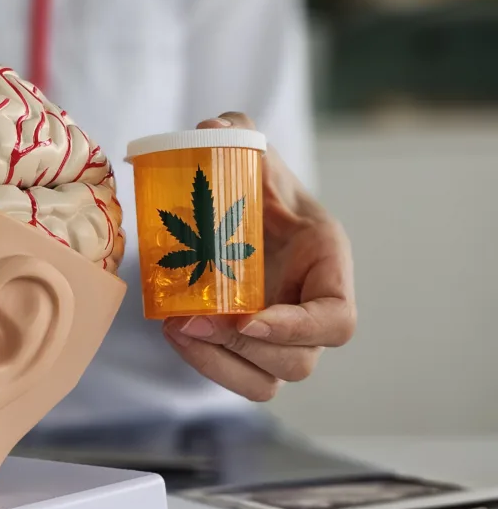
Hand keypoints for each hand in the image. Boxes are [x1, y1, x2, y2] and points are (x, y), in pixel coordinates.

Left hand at [162, 112, 355, 400]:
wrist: (240, 215)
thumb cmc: (257, 189)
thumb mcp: (254, 157)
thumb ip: (238, 136)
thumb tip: (211, 127)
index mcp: (328, 269)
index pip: (337, 322)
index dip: (298, 329)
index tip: (249, 321)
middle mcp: (311, 314)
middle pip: (297, 363)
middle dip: (242, 349)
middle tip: (191, 321)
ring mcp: (281, 341)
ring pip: (264, 382)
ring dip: (217, 363)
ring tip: (176, 328)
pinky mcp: (246, 352)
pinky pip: (234, 376)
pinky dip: (203, 362)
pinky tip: (172, 330)